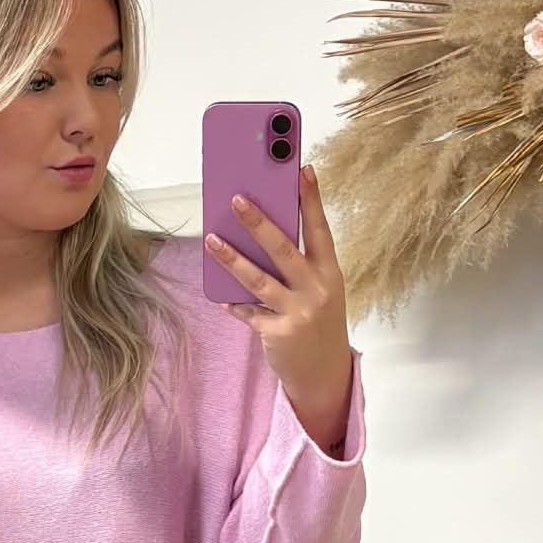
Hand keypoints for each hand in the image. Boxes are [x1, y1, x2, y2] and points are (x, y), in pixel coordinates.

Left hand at [205, 165, 353, 451]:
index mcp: (330, 272)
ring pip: (259, 280)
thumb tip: (263, 234)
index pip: (320, 229)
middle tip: (236, 199)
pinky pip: (250, 313)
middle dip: (259, 222)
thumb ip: (301, 265)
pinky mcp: (279, 333)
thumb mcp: (321, 291)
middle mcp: (317, 290)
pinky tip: (220, 295)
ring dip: (232, 259)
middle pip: (284, 249)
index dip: (311, 199)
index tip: (302, 168)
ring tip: (212, 240)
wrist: (325, 374)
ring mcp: (298, 312)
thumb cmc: (319, 323)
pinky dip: (234, 304)